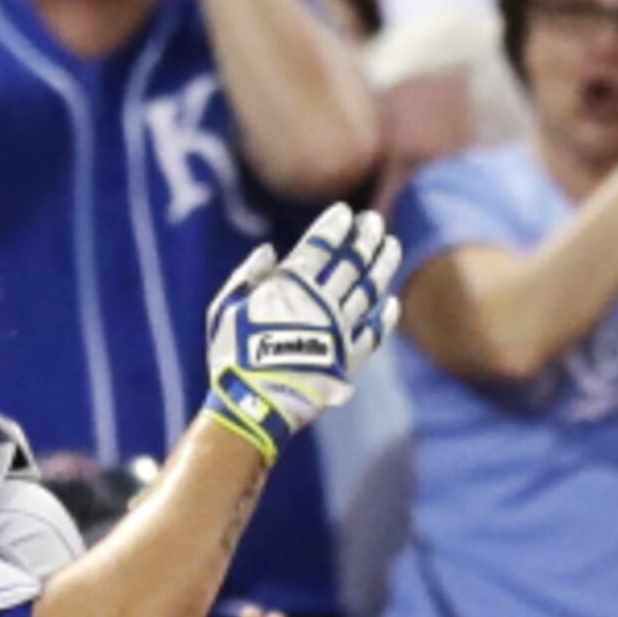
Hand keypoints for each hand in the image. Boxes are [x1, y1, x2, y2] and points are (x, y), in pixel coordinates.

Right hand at [201, 203, 400, 453]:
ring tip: (393, 246)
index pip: (320, 246)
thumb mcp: (224, 309)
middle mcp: (322, 302)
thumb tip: (269, 252)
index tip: (345, 212)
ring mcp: (340, 330)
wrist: (253, 404)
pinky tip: (391, 302)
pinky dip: (385, 317)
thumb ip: (247, 277)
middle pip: (351, 262)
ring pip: (369, 290)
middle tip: (375, 221)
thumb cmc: (231, 357)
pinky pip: (373, 333)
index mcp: (291, 287)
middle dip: (365, 238)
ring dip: (382, 266)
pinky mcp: (348, 359)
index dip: (334, 227)